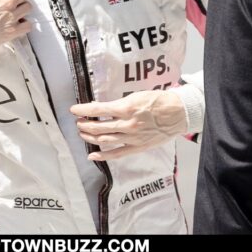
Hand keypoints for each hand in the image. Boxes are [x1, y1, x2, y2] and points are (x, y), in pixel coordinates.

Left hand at [70, 90, 187, 160]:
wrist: (177, 113)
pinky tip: (92, 154)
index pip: (99, 110)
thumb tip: (100, 107)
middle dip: (85, 125)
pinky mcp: (138, 147)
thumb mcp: (136, 96)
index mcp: (127, 108)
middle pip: (99, 127)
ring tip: (82, 133)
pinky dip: (103, 155)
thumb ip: (118, 104)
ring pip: (105, 139)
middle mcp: (127, 124)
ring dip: (90, 137)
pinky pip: (117, 153)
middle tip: (78, 122)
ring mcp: (132, 137)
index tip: (74, 110)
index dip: (83, 110)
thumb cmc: (157, 101)